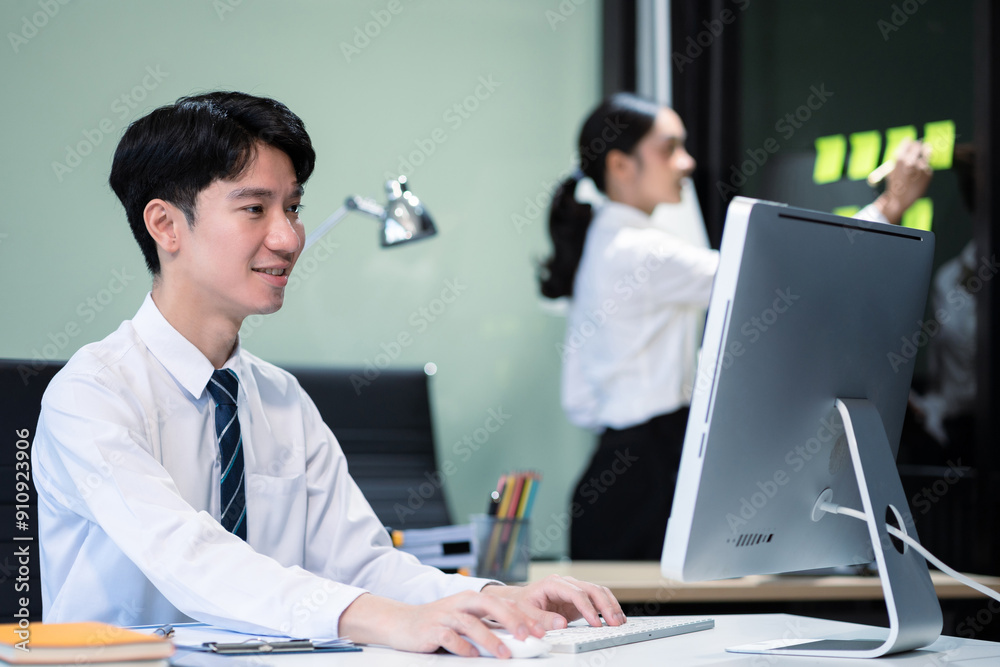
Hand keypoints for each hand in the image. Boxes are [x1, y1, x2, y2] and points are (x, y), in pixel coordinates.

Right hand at [338, 590, 552, 658]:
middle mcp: (462, 603)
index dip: (528, 615)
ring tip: (505, 653)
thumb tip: (523, 635)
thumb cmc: (439, 623)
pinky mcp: (432, 629)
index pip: (507, 604)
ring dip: (491, 639)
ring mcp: (446, 615)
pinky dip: (462, 647)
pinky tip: (472, 655)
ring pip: (472, 623)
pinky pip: (450, 638)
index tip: (547, 627)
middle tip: (530, 636)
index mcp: (474, 599)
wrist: (402, 622)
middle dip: (514, 620)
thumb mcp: (468, 620)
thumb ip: (490, 625)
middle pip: (493, 606)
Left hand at [482, 574, 625, 628]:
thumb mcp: (525, 612)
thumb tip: (560, 624)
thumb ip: (542, 619)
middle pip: (592, 589)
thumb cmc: (521, 604)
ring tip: (619, 622)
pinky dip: (608, 607)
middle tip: (614, 623)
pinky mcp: (579, 599)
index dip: (588, 608)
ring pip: (599, 592)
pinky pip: (598, 599)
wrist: (519, 601)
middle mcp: (566, 583)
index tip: (596, 623)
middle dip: (605, 606)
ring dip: (611, 606)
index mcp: (553, 584)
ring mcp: (574, 590)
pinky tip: (615, 618)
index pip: (576, 593)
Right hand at [875, 139, 932, 223]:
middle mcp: (911, 161)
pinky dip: (924, 169)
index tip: (910, 142)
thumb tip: (910, 141)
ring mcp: (921, 167)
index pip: (908, 142)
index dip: (909, 142)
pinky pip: (928, 166)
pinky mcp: (928, 173)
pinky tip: (918, 177)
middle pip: (918, 146)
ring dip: (923, 157)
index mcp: (899, 159)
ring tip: (916, 167)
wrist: (901, 200)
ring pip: (925, 155)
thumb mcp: (893, 168)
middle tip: (918, 147)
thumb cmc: (895, 184)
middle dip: (918, 146)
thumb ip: (901, 156)